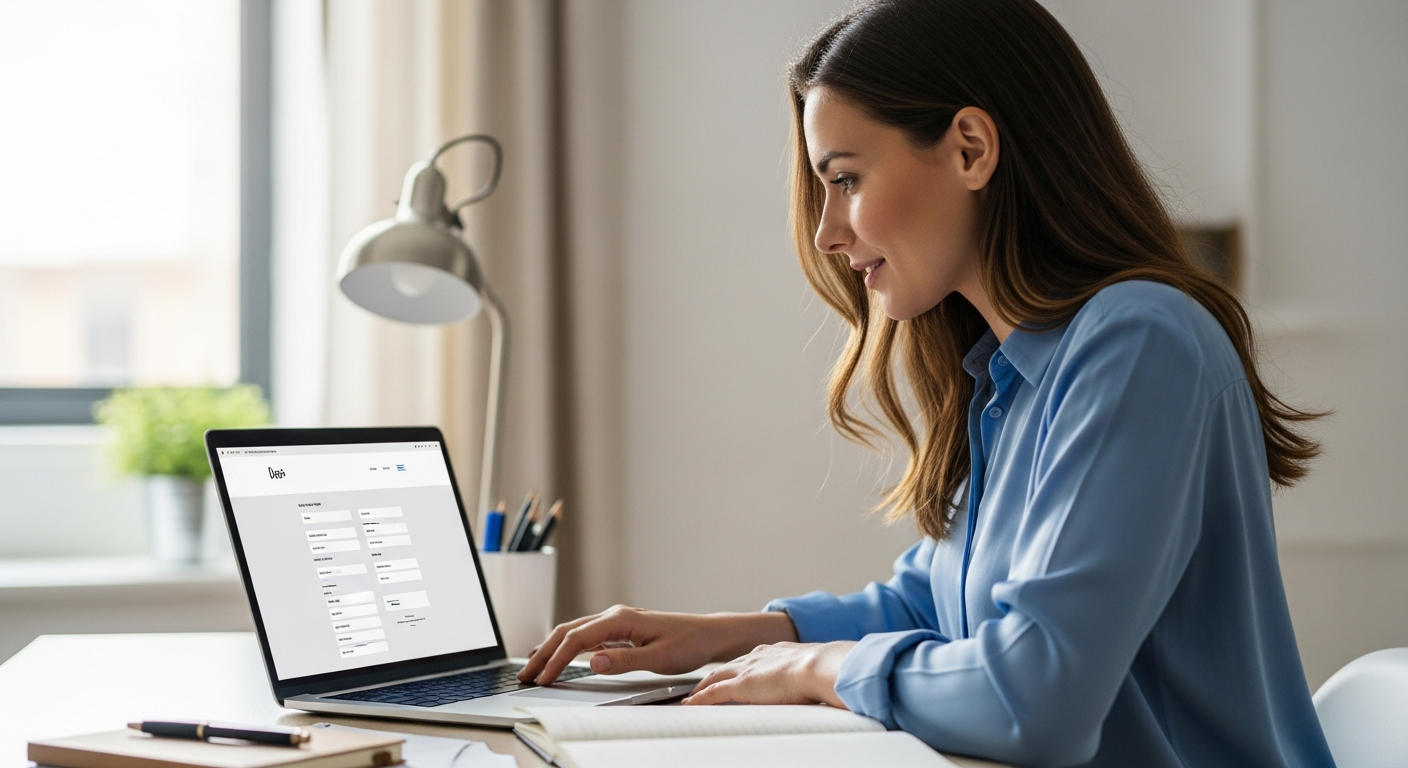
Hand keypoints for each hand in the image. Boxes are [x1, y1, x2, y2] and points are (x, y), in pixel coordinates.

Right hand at [518, 606, 798, 685]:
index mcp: (620, 619)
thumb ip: (623, 660)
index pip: (576, 639)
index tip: (542, 678)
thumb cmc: (688, 644)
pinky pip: (585, 636)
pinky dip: (566, 647)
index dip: (555, 660)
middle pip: (567, 631)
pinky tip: (559, 658)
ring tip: (534, 668)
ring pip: (573, 632)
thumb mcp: (658, 658)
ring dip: (551, 649)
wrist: (709, 635)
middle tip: (525, 675)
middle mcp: (614, 616)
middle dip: (543, 653)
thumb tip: (592, 661)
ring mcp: (616, 621)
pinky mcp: (621, 630)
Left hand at [682, 640, 855, 707]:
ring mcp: (747, 670)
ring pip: (715, 677)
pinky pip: (713, 693)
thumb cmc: (824, 670)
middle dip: (714, 675)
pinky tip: (690, 704)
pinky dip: (700, 699)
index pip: (749, 660)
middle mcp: (757, 657)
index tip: (733, 674)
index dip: (739, 668)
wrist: (820, 666)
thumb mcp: (814, 670)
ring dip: (702, 686)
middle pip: (728, 666)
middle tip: (702, 683)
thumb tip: (821, 685)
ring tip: (692, 695)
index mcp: (775, 652)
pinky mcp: (741, 686)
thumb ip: (809, 676)